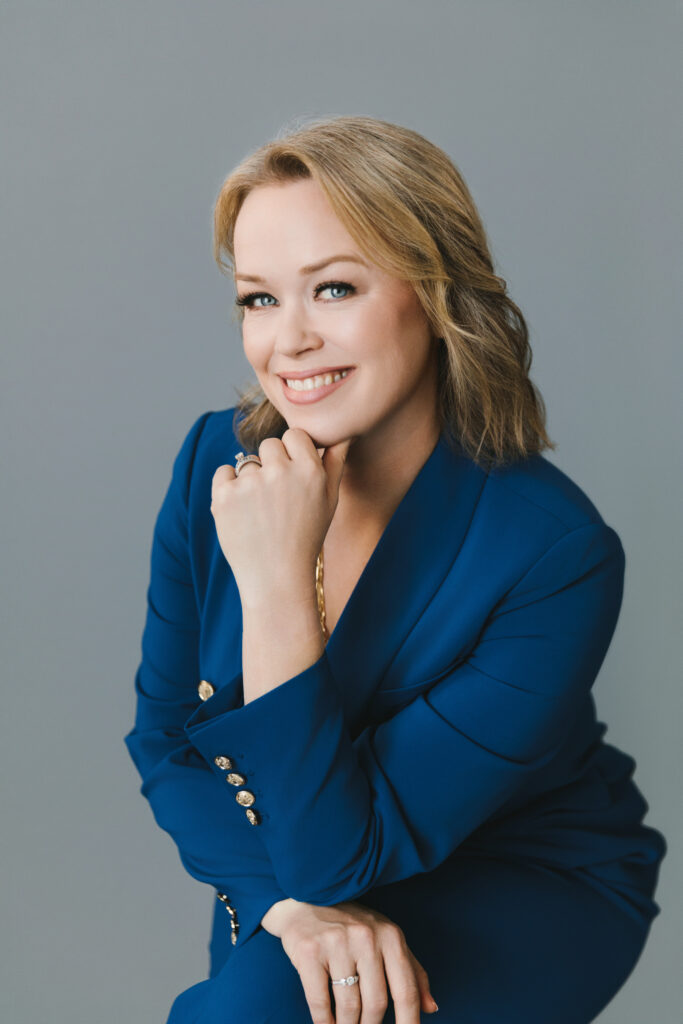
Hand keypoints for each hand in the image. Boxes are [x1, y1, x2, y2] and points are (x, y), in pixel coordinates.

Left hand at [210, 428, 350, 605]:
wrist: (276, 578)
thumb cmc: (306, 538)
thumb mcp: (330, 501)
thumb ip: (335, 462)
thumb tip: (341, 433)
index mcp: (309, 470)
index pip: (294, 434)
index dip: (292, 453)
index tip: (292, 474)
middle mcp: (280, 472)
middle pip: (269, 444)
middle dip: (271, 464)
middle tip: (275, 498)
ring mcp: (250, 483)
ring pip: (247, 462)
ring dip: (251, 480)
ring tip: (261, 512)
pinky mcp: (224, 496)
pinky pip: (223, 472)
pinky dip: (228, 488)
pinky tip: (242, 511)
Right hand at [261, 898, 438, 1022]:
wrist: (309, 896)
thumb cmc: (353, 923)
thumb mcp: (387, 938)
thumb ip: (412, 971)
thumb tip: (431, 1008)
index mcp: (390, 936)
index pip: (405, 991)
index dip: (409, 1022)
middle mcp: (365, 937)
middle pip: (376, 1004)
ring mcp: (336, 943)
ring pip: (349, 1007)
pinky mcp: (309, 952)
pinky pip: (320, 1002)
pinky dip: (323, 1023)